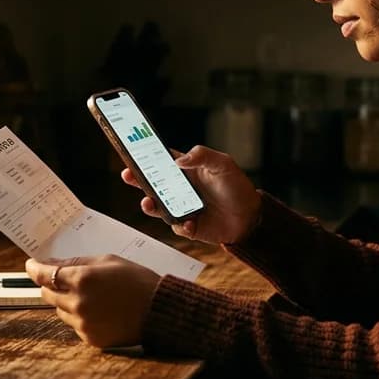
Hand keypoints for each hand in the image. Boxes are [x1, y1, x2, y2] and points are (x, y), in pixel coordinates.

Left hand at [25, 255, 159, 348]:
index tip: (30, 265)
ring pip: (59, 311)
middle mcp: (78, 302)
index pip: (45, 274)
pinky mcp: (90, 338)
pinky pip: (74, 325)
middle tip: (66, 279)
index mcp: (82, 279)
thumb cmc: (137, 280)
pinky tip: (100, 311)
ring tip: (92, 296)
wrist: (159, 310)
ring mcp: (83, 323)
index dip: (34, 269)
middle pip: (47, 294)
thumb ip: (77, 261)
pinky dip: (80, 317)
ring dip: (67, 302)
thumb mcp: (108, 260)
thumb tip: (51, 263)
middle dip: (52, 284)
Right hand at [121, 145, 261, 244]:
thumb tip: (178, 160)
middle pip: (152, 183)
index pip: (161, 160)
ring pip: (158, 207)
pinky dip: (181, 225)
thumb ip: (202, 156)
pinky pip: (177, 227)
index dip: (145, 156)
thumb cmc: (237, 186)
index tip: (131, 152)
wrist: (250, 217)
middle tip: (128, 175)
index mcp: (186, 170)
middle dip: (137, 179)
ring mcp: (182, 208)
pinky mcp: (188, 227)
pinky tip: (190, 223)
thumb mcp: (223, 164)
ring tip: (148, 203)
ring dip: (150, 205)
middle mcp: (180, 189)